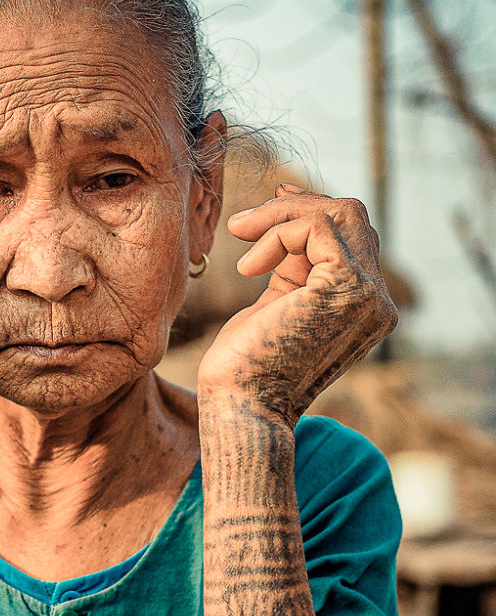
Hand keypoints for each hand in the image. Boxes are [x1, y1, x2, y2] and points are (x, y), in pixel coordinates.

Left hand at [196, 185, 396, 425]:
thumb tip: (290, 210)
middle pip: (352, 217)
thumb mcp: (277, 302)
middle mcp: (377, 302)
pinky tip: (247, 268)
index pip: (353, 237)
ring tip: (238, 236)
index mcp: (363, 307)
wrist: (241, 407)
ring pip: (340, 214)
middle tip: (242, 223)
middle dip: (294, 209)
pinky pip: (317, 227)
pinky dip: (276, 234)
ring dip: (280, 216)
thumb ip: (294, 265)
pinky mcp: (347, 286)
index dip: (311, 211)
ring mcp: (368, 295)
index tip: (266, 210)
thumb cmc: (245, 366)